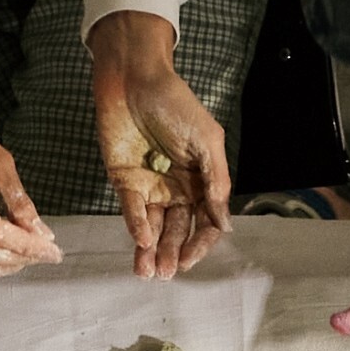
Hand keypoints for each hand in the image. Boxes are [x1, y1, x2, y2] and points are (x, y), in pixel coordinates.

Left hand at [90, 14, 229, 278]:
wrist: (134, 78)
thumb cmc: (176, 103)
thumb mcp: (207, 142)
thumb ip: (216, 183)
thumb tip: (225, 226)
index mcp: (200, 181)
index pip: (204, 222)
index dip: (199, 243)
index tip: (190, 259)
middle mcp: (176, 189)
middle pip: (176, 230)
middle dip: (171, 253)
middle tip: (166, 272)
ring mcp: (149, 186)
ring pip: (152, 226)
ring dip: (151, 250)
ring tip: (148, 272)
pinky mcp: (124, 179)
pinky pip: (131, 208)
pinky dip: (135, 225)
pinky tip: (140, 240)